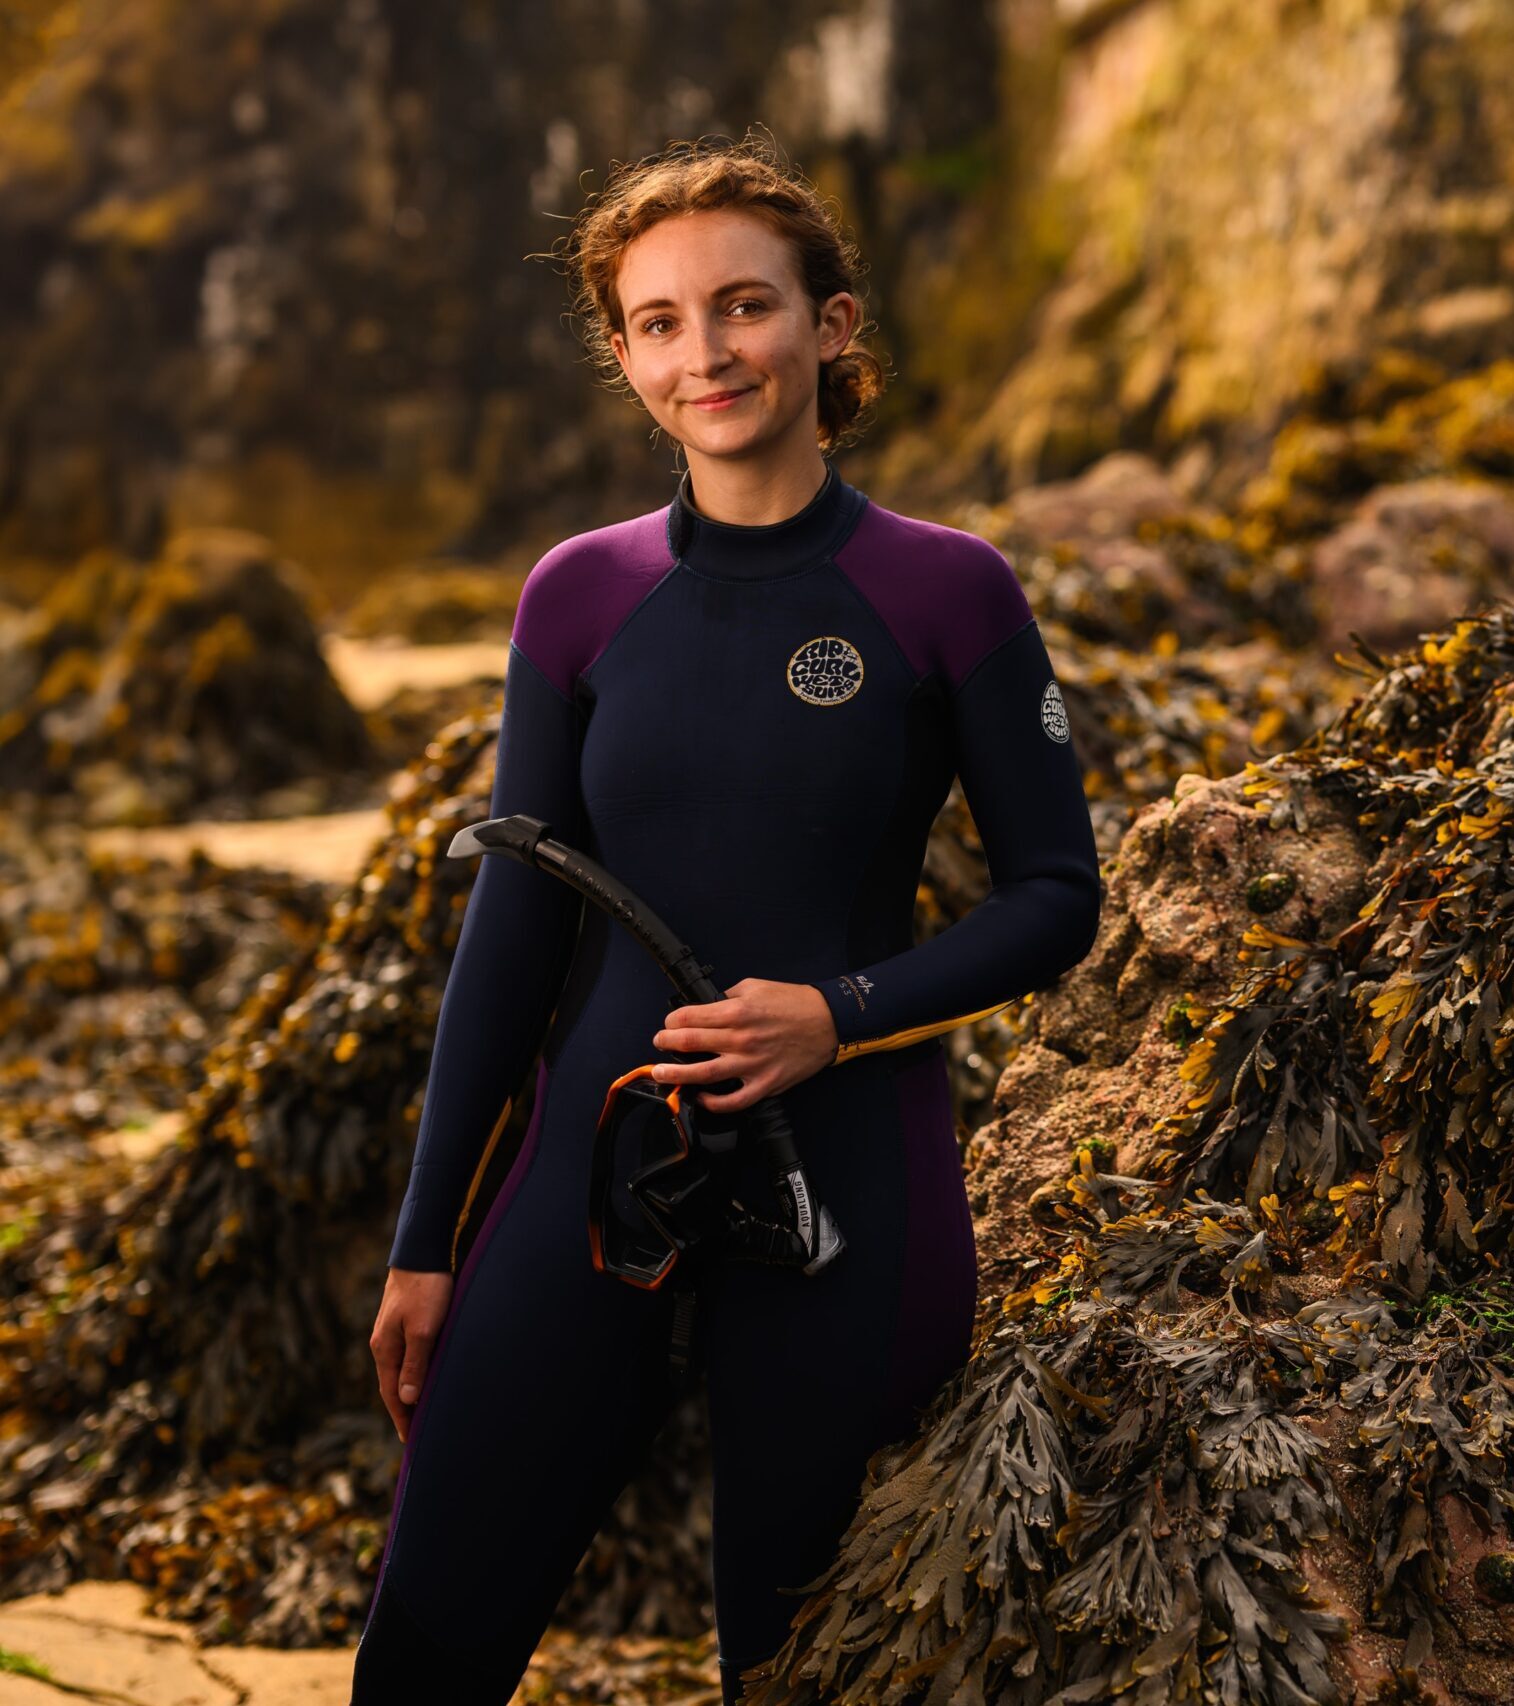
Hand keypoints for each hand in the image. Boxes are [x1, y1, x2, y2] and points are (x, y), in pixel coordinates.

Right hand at [370, 1268, 452, 1442]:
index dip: (402, 1417)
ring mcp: (392, 1329)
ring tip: (421, 1409)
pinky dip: (414, 1370)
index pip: (391, 1394)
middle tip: (417, 1433)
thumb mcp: (423, 1329)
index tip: (411, 1441)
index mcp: (385, 1348)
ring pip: (400, 1368)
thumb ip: (415, 1364)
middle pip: (393, 1383)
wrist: (423, 1249)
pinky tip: (423, 1373)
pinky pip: (407, 1353)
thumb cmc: (426, 1288)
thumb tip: (406, 1399)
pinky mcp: (403, 1318)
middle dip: (404, 1409)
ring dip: (409, 1389)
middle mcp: (384, 1341)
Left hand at [650, 977, 839, 1112]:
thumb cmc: (794, 1003)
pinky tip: (701, 1097)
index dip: (672, 1021)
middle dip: (666, 1043)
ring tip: (661, 1074)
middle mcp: (742, 1038)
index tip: (669, 1024)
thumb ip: (727, 996)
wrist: (828, 1021)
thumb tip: (705, 1007)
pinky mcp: (765, 1084)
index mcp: (738, 1011)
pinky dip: (713, 1103)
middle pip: (690, 1044)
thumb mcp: (755, 986)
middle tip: (659, 1043)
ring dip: (677, 1075)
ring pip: (704, 1075)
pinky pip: (733, 1101)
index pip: (690, 1017)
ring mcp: (753, 1064)